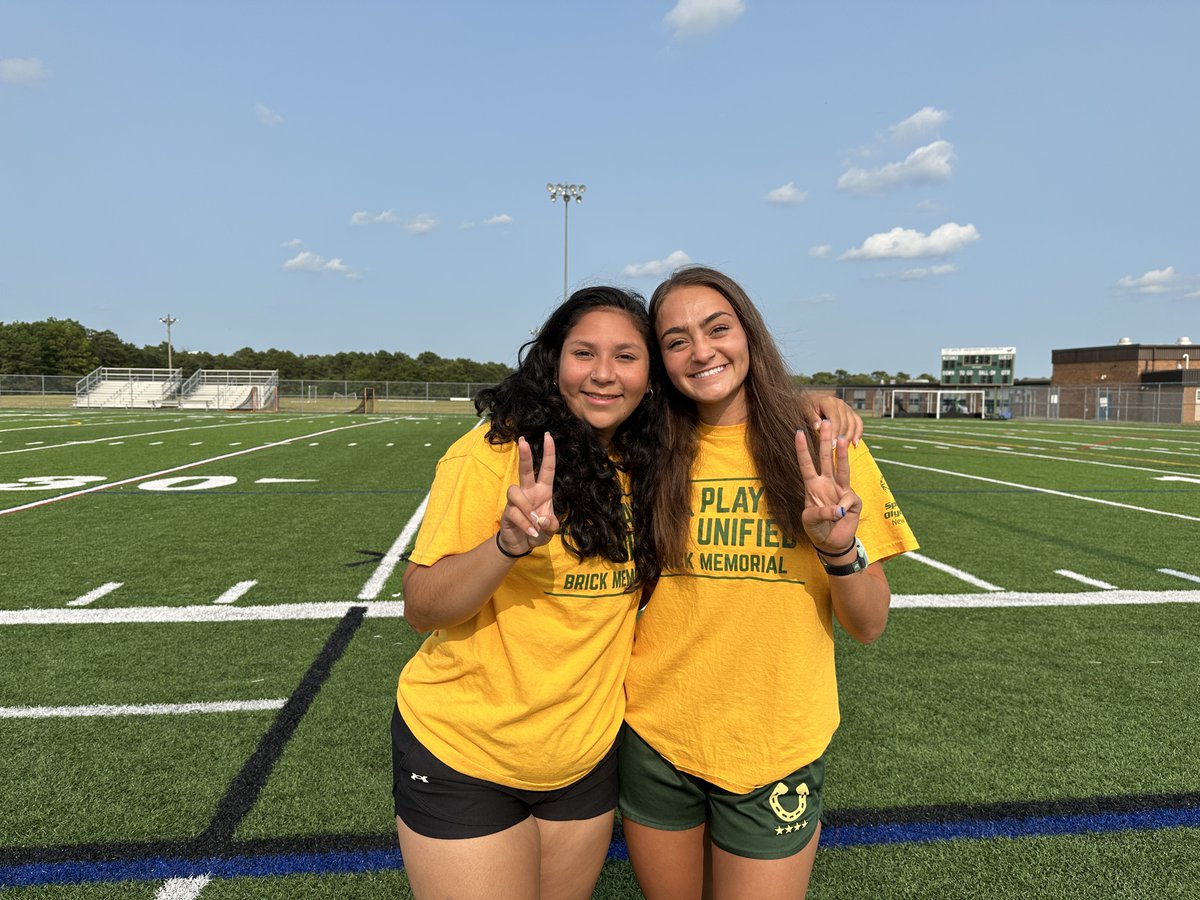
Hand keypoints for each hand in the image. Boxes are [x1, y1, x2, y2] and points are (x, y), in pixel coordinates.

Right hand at [498, 434, 559, 555]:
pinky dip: (525, 524)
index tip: (548, 436)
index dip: (548, 453)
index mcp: (543, 491)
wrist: (522, 544)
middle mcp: (529, 492)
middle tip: (523, 441)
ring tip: (535, 523)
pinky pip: (515, 513)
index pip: (547, 469)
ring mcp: (517, 501)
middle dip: (525, 456)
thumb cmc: (538, 531)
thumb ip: (551, 525)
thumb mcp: (551, 530)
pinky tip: (531, 532)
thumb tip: (542, 519)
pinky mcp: (508, 512)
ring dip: (527, 508)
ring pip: (515, 492)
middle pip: (525, 470)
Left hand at [795, 419, 860, 552]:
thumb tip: (839, 509)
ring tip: (842, 439)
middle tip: (826, 421)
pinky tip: (840, 517)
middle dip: (825, 440)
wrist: (831, 542)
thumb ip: (821, 513)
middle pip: (825, 458)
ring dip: (841, 454)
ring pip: (841, 468)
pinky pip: (848, 500)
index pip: (806, 464)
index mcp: (812, 485)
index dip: (801, 449)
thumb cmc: (817, 528)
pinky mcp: (853, 500)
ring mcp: (841, 490)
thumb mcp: (810, 520)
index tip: (797, 432)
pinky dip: (842, 509)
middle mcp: (827, 483)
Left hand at [811, 397, 862, 445]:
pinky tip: (855, 443)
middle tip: (837, 449)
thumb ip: (812, 418)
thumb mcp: (806, 411)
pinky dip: (858, 432)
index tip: (832, 445)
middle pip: (845, 422)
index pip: (835, 419)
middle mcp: (840, 403)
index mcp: (829, 402)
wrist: (812, 401)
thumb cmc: (807, 407)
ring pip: (853, 423)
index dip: (834, 432)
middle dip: (841, 437)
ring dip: (850, 436)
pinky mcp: (850, 412)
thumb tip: (818, 427)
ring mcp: (847, 407)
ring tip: (844, 448)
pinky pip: (858, 422)